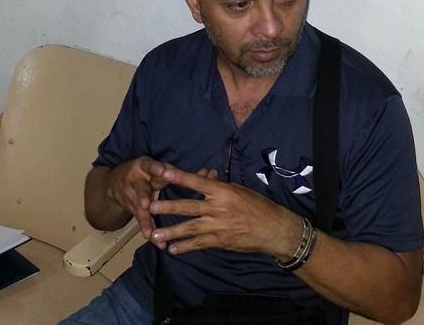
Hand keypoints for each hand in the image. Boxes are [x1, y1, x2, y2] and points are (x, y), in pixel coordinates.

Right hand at [106, 158, 217, 238]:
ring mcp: (132, 197)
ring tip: (151, 234)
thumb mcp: (160, 169)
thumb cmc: (147, 173)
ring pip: (140, 210)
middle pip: (141, 189)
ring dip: (146, 222)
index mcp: (144, 167)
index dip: (155, 169)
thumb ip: (184, 173)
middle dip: (143, 197)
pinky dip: (150, 231)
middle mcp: (136, 181)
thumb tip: (210, 173)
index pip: (150, 166)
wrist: (114, 184)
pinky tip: (158, 242)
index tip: (161, 171)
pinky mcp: (133, 210)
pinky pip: (142, 222)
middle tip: (147, 205)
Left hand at [148, 167, 302, 258]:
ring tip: (154, 235)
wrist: (273, 229)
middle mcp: (218, 208)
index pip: (197, 182)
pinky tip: (173, 249)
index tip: (162, 172)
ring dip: (171, 232)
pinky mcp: (220, 241)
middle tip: (150, 207)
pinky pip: (199, 244)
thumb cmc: (257, 206)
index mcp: (223, 192)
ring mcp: (218, 226)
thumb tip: (206, 175)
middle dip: (169, 206)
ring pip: (190, 228)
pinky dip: (186, 247)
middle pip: (189, 206)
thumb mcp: (239, 190)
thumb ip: (219, 185)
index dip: (179, 177)